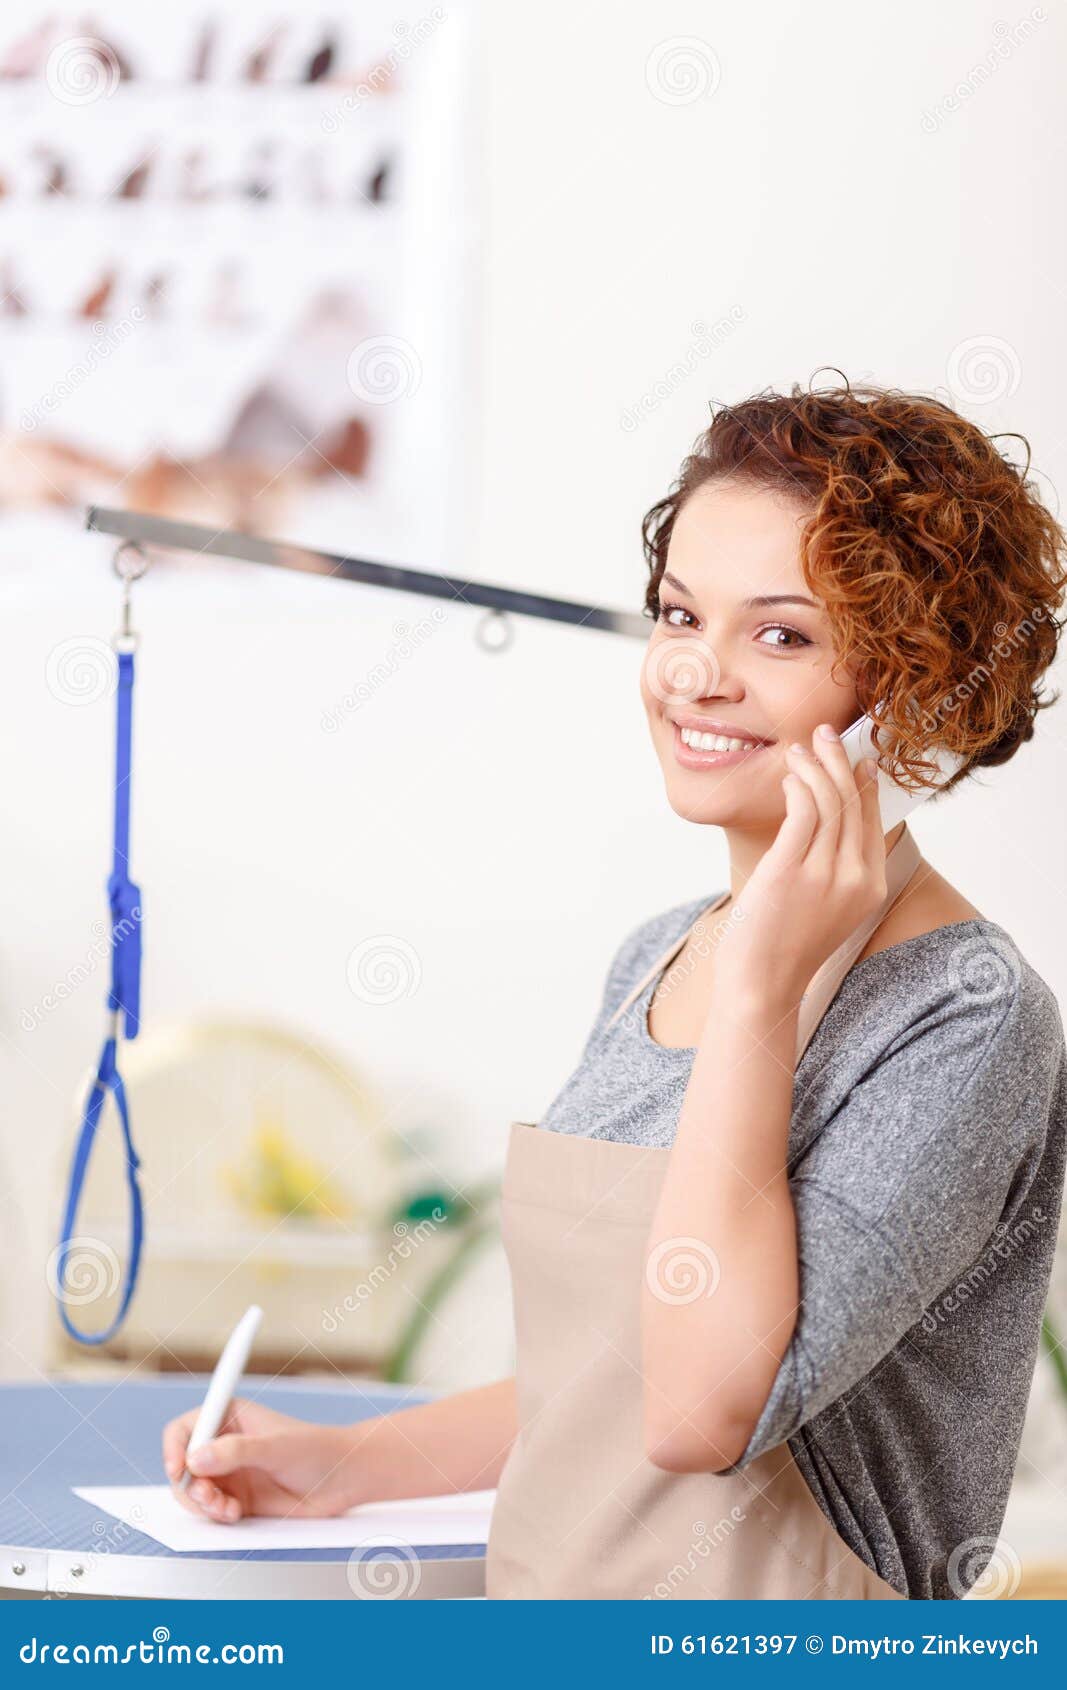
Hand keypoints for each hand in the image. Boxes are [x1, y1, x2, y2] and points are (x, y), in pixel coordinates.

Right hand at [162, 1396, 359, 1522]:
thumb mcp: (275, 1447)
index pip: (185, 1428)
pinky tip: (234, 1514)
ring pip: (193, 1491)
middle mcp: (225, 1444)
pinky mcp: (237, 1498)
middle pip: (183, 1465)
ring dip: (202, 1503)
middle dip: (190, 1484)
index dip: (174, 1448)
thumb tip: (196, 1457)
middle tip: (209, 1497)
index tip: (178, 1469)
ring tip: (226, 1508)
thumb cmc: (316, 1450)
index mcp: (230, 1416)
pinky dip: (215, 1515)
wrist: (341, 1480)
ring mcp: (230, 1473)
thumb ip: (235, 1451)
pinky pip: (210, 1510)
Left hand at [715, 722, 885, 1005]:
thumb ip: (835, 867)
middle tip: (826, 733)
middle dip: (840, 760)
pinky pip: (803, 812)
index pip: (873, 821)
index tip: (858, 757)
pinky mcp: (790, 870)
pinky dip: (798, 785)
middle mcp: (854, 879)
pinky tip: (788, 777)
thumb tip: (826, 818)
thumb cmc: (785, 944)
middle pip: (854, 802)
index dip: (867, 783)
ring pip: (830, 801)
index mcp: (870, 888)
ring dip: (815, 766)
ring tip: (799, 749)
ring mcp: (824, 875)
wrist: (762, 983)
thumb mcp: (826, 906)